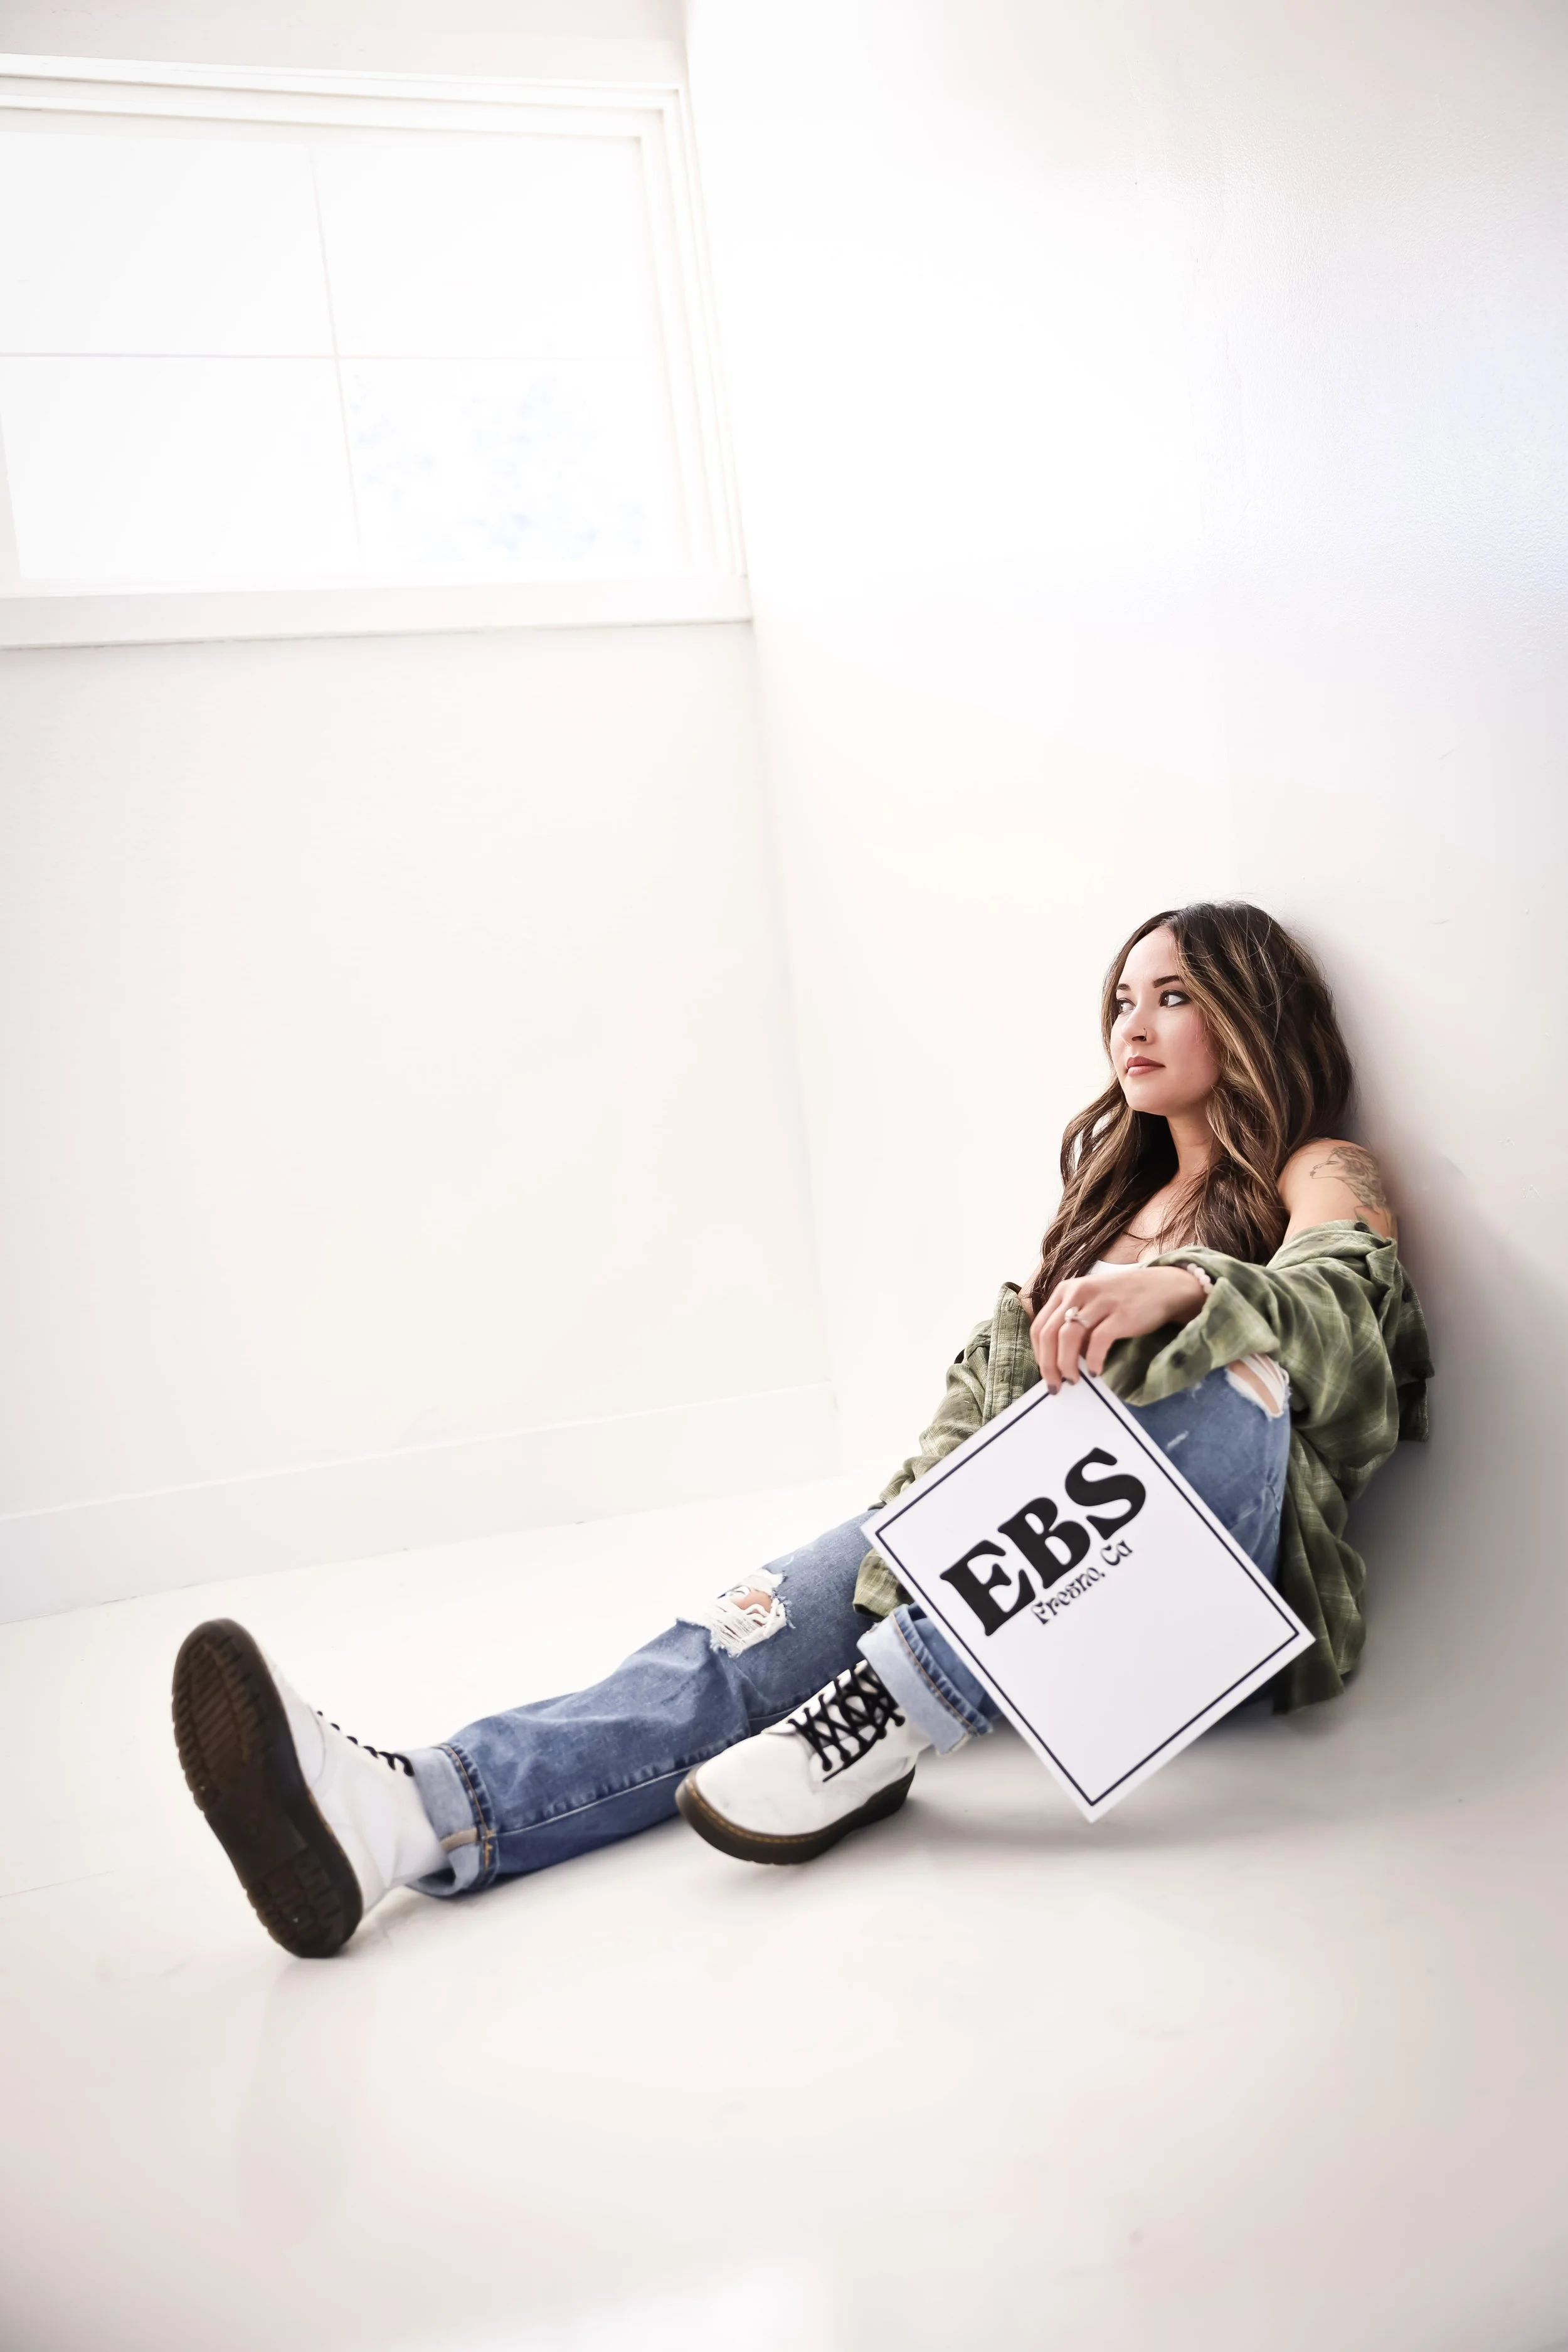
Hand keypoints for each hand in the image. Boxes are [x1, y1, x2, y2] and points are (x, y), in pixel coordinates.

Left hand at [1029, 1264, 1207, 1391]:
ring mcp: (1099, 1302)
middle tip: (1055, 1385)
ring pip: (1068, 1338)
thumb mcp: (1089, 1303)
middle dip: (1048, 1365)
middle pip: (1049, 1334)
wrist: (1163, 1287)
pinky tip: (1095, 1372)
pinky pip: (1098, 1341)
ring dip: (1066, 1364)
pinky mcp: (1120, 1314)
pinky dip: (1093, 1360)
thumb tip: (1057, 1361)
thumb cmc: (1123, 1300)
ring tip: (1073, 1380)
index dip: (1039, 1355)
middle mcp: (1078, 1292)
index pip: (1039, 1326)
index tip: (1045, 1374)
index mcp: (1066, 1290)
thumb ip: (1072, 1324)